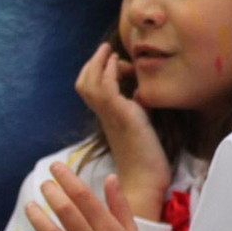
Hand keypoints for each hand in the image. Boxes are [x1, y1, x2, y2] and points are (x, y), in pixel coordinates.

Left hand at [23, 162, 162, 230]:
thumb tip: (110, 177)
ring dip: (36, 216)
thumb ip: (119, 205)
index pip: (83, 196)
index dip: (67, 178)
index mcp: (108, 230)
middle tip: (44, 184)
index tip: (56, 168)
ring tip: (30, 206)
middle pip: (64, 210)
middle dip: (50, 192)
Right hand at [75, 43, 171, 220]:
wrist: (146, 180)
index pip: (90, 89)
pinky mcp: (123, 117)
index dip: (98, 71)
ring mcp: (111, 116)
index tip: (114, 61)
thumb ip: (138, 109)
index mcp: (108, 118)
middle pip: (83, 83)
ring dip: (99, 63)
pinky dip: (109, 72)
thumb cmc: (148, 157)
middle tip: (106, 50)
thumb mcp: (142, 125)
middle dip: (92, 63)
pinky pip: (107, 88)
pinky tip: (119, 64)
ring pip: (89, 83)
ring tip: (110, 51)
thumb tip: (141, 93)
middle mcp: (105, 116)